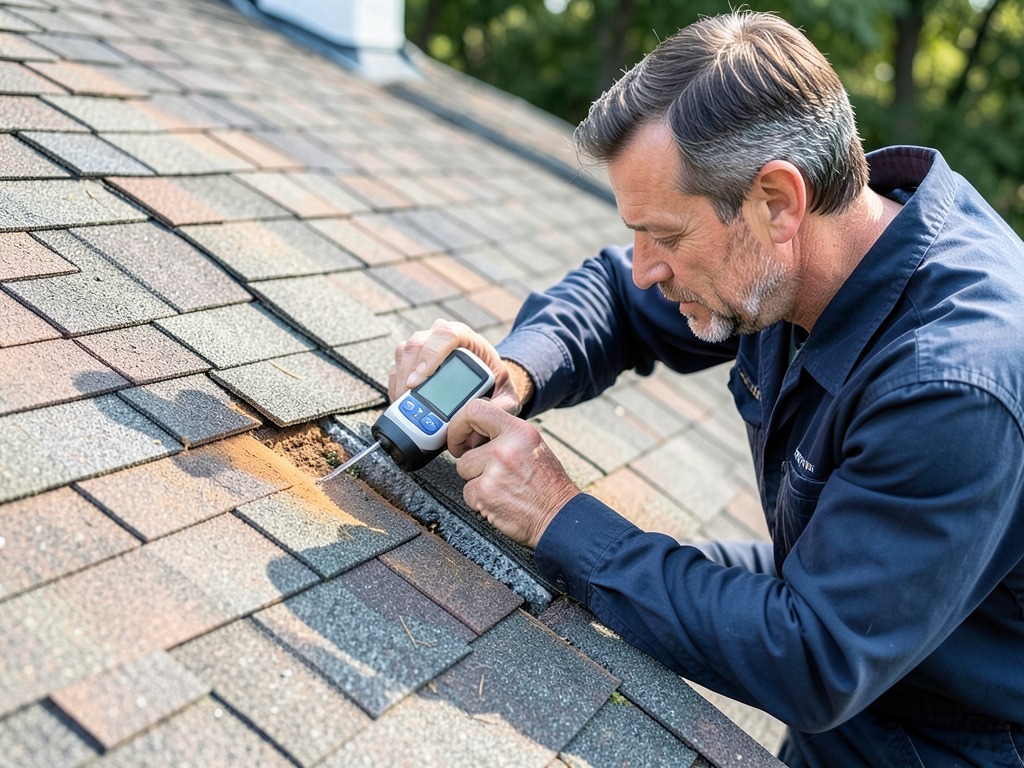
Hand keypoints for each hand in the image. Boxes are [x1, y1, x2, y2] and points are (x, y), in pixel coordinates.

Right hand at [390, 319, 526, 448]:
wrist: (488, 383)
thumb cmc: (496, 383)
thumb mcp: (506, 395)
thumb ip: (500, 407)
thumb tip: (478, 423)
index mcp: (465, 337)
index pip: (446, 334)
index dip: (431, 354)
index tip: (422, 377)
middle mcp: (441, 336)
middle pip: (418, 343)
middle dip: (411, 370)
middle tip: (409, 395)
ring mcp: (424, 346)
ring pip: (403, 353)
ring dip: (402, 379)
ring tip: (405, 403)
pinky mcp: (412, 361)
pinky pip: (398, 368)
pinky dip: (396, 386)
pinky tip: (402, 403)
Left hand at [450, 399, 578, 547]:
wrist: (559, 516)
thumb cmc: (548, 485)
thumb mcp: (532, 447)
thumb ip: (504, 436)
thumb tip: (471, 434)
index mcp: (519, 431)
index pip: (475, 409)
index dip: (459, 424)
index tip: (459, 437)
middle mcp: (506, 447)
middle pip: (465, 452)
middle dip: (470, 464)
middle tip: (480, 471)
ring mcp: (495, 470)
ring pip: (464, 472)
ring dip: (477, 483)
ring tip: (501, 488)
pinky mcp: (486, 492)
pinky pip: (467, 493)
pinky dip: (479, 500)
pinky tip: (500, 501)